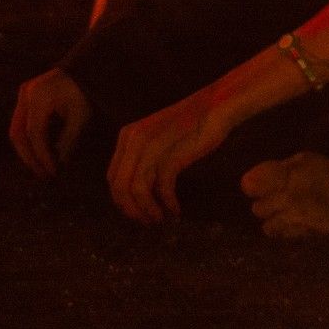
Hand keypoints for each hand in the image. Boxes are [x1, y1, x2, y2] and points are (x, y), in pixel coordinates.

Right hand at [8, 68, 91, 178]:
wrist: (82, 70)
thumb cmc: (84, 93)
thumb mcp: (81, 116)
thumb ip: (69, 140)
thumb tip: (59, 165)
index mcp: (40, 96)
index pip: (35, 132)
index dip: (42, 154)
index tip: (52, 171)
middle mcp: (25, 94)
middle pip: (18, 133)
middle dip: (29, 157)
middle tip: (42, 174)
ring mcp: (22, 94)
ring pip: (15, 130)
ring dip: (26, 151)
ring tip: (41, 168)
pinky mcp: (23, 98)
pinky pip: (19, 124)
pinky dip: (28, 141)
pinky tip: (39, 154)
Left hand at [107, 89, 229, 223]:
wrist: (216, 107)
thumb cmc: (191, 124)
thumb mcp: (157, 137)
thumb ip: (142, 156)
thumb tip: (136, 189)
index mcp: (127, 136)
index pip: (112, 177)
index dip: (122, 200)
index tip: (136, 212)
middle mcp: (133, 141)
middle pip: (120, 187)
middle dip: (131, 210)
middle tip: (146, 222)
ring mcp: (151, 147)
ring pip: (136, 190)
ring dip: (147, 211)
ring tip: (160, 220)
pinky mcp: (170, 155)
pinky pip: (161, 188)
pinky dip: (167, 204)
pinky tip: (175, 210)